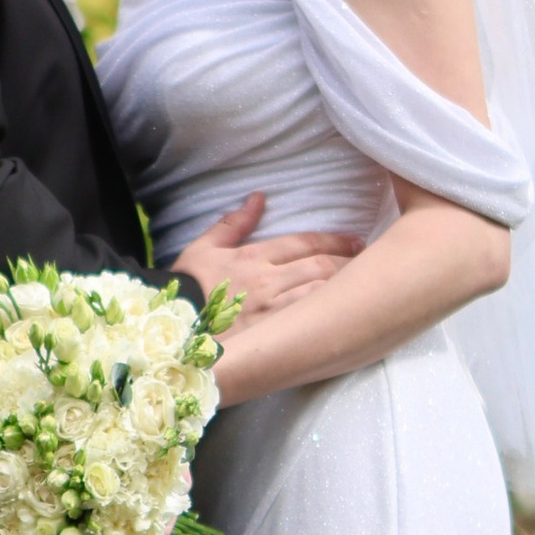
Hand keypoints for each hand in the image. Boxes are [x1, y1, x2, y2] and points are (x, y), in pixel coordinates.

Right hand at [176, 190, 358, 317]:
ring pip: (320, 292)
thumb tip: (258, 197)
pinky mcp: (273, 337)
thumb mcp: (201, 250)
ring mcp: (272, 312)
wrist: (166, 332)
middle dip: (347, 261)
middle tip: (368, 260)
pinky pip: (311, 321)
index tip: (354, 241)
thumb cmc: (183, 290)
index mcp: (252, 258)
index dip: (332, 240)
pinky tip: (350, 312)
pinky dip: (333, 313)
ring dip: (345, 285)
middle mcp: (267, 283)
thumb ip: (232, 224)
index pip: (303, 243)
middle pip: (319, 266)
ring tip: (366, 283)